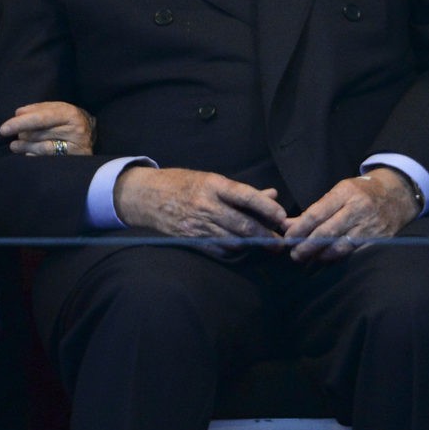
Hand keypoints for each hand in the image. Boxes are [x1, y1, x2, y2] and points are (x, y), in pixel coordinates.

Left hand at [0, 101, 95, 155]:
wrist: (92, 135)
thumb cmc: (68, 120)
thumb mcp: (57, 109)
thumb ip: (38, 109)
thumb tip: (18, 113)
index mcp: (70, 113)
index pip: (41, 118)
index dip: (21, 123)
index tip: (3, 129)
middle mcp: (76, 130)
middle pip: (40, 133)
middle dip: (22, 134)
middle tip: (13, 136)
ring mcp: (76, 147)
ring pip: (43, 148)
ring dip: (24, 147)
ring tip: (15, 146)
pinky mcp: (74, 161)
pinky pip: (48, 160)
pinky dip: (34, 156)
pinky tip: (27, 154)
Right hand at [113, 166, 287, 257]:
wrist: (146, 196)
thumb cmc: (182, 184)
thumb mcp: (211, 179)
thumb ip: (242, 191)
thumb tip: (272, 195)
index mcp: (213, 185)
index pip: (246, 196)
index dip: (266, 207)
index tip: (282, 216)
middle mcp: (206, 205)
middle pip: (242, 224)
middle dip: (265, 235)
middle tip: (281, 242)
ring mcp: (197, 225)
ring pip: (233, 240)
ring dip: (253, 245)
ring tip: (267, 246)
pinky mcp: (191, 239)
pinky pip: (219, 249)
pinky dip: (234, 250)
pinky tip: (244, 249)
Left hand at [284, 167, 418, 263]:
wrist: (397, 194)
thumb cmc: (361, 192)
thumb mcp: (338, 193)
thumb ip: (314, 210)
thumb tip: (287, 225)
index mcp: (345, 193)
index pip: (317, 213)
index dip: (300, 228)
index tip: (287, 237)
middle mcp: (358, 209)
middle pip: (327, 232)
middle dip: (307, 246)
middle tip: (294, 254)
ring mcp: (370, 226)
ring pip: (340, 247)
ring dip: (321, 255)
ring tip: (308, 259)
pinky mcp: (379, 240)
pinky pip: (354, 253)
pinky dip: (337, 258)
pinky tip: (326, 260)